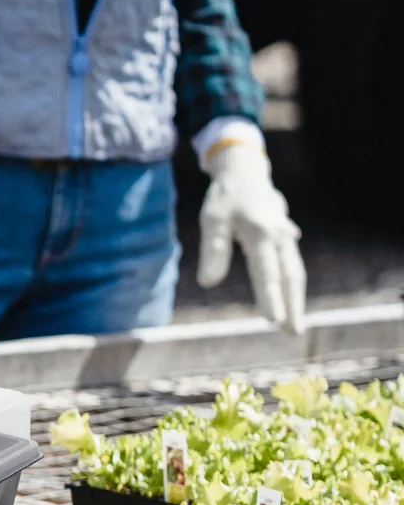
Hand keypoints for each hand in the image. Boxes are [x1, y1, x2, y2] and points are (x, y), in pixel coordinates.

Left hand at [197, 138, 305, 333]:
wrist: (245, 171)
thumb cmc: (225, 197)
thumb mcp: (212, 220)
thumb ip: (213, 250)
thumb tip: (208, 282)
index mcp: (260, 233)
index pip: (266, 272)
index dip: (270, 297)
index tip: (273, 321)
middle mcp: (279, 236)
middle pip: (290, 276)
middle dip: (292, 306)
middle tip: (293, 333)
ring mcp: (286, 237)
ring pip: (295, 272)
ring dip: (296, 299)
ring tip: (294, 325)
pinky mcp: (286, 238)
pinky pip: (293, 265)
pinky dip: (293, 285)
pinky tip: (293, 301)